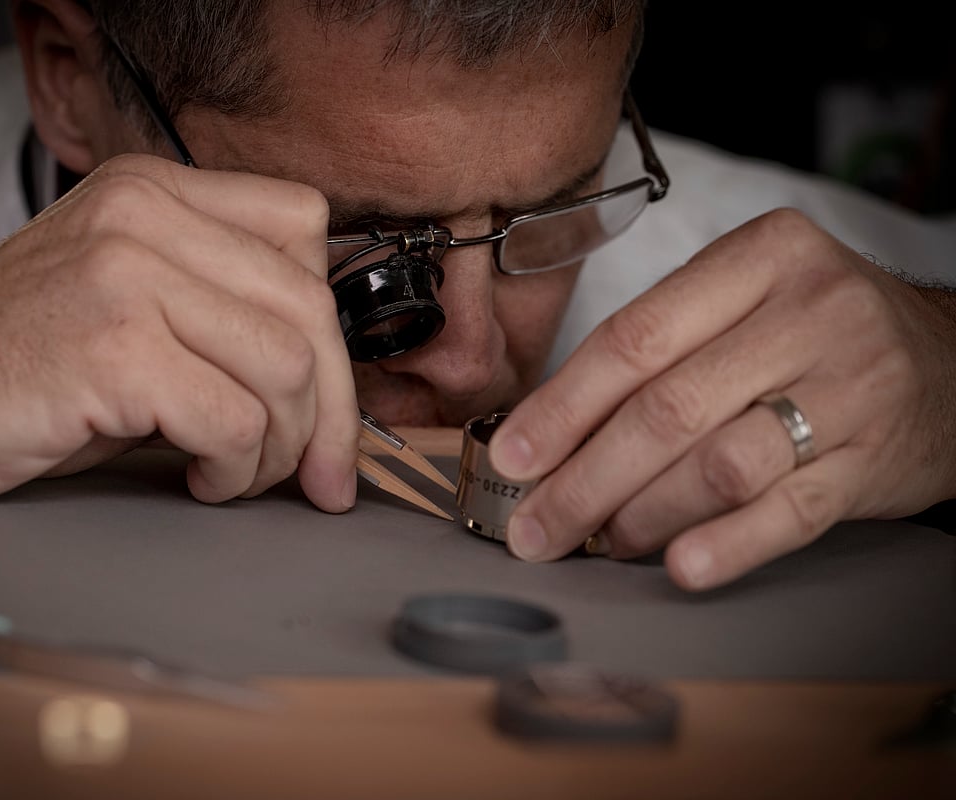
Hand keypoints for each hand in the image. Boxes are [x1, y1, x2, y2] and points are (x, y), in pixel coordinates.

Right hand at [0, 155, 358, 509]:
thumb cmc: (11, 362)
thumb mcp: (124, 299)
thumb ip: (215, 306)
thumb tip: (325, 379)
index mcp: (153, 191)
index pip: (304, 231)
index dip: (330, 330)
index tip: (327, 399)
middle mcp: (144, 214)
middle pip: (309, 309)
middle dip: (332, 413)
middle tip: (321, 477)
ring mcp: (126, 274)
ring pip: (287, 368)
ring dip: (281, 448)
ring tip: (236, 475)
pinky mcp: (112, 347)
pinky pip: (235, 421)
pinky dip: (234, 471)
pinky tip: (199, 480)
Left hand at [488, 208, 955, 589]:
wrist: (947, 363)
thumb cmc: (810, 332)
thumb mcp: (741, 302)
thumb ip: (657, 350)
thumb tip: (547, 434)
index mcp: (760, 257)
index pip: (636, 337)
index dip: (562, 406)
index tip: (511, 458)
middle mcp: (812, 312)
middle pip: (670, 407)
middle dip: (586, 479)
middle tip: (535, 528)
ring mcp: (853, 385)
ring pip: (724, 463)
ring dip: (646, 514)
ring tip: (602, 541)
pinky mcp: (877, 457)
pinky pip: (792, 511)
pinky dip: (729, 543)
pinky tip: (680, 566)